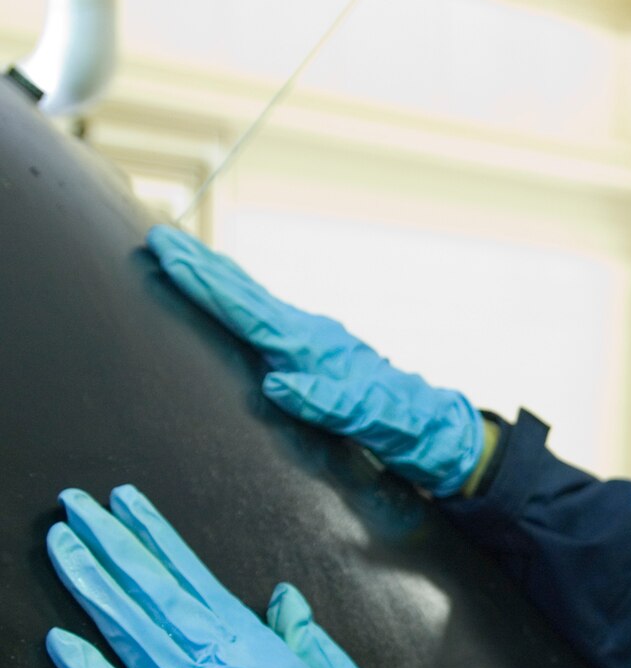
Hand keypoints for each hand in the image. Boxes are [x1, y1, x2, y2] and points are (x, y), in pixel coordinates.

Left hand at [46, 485, 405, 667]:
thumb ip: (305, 636)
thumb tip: (283, 597)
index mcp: (258, 649)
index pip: (193, 579)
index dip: (156, 537)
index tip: (127, 504)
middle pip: (152, 594)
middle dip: (110, 544)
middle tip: (76, 507)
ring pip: (130, 633)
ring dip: (91, 585)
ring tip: (62, 545)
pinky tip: (58, 641)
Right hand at [146, 225, 485, 496]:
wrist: (436, 430)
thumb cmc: (404, 427)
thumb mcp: (372, 420)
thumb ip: (329, 403)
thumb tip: (278, 385)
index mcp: (315, 349)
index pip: (249, 312)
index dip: (207, 285)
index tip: (171, 255)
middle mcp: (310, 336)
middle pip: (245, 294)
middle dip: (200, 267)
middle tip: (158, 237)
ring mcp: (312, 341)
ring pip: (253, 300)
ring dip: (215, 277)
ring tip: (180, 254)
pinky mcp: (314, 352)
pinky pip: (264, 317)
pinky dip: (237, 299)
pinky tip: (227, 295)